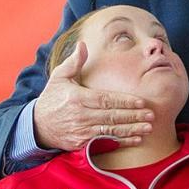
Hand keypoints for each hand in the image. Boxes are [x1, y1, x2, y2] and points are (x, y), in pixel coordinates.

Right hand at [34, 42, 153, 150]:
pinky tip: (135, 139)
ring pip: (111, 131)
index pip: (106, 100)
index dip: (125, 101)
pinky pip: (105, 142)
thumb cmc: (52, 98)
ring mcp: (81, 132)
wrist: (37, 125)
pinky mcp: (82, 144)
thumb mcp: (59, 77)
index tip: (142, 102)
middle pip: (112, 116)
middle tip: (151, 116)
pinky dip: (121, 142)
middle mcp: (81, 116)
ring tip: (148, 128)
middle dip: (134, 116)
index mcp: (78, 98)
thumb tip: (83, 45)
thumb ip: (73, 62)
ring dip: (131, 130)